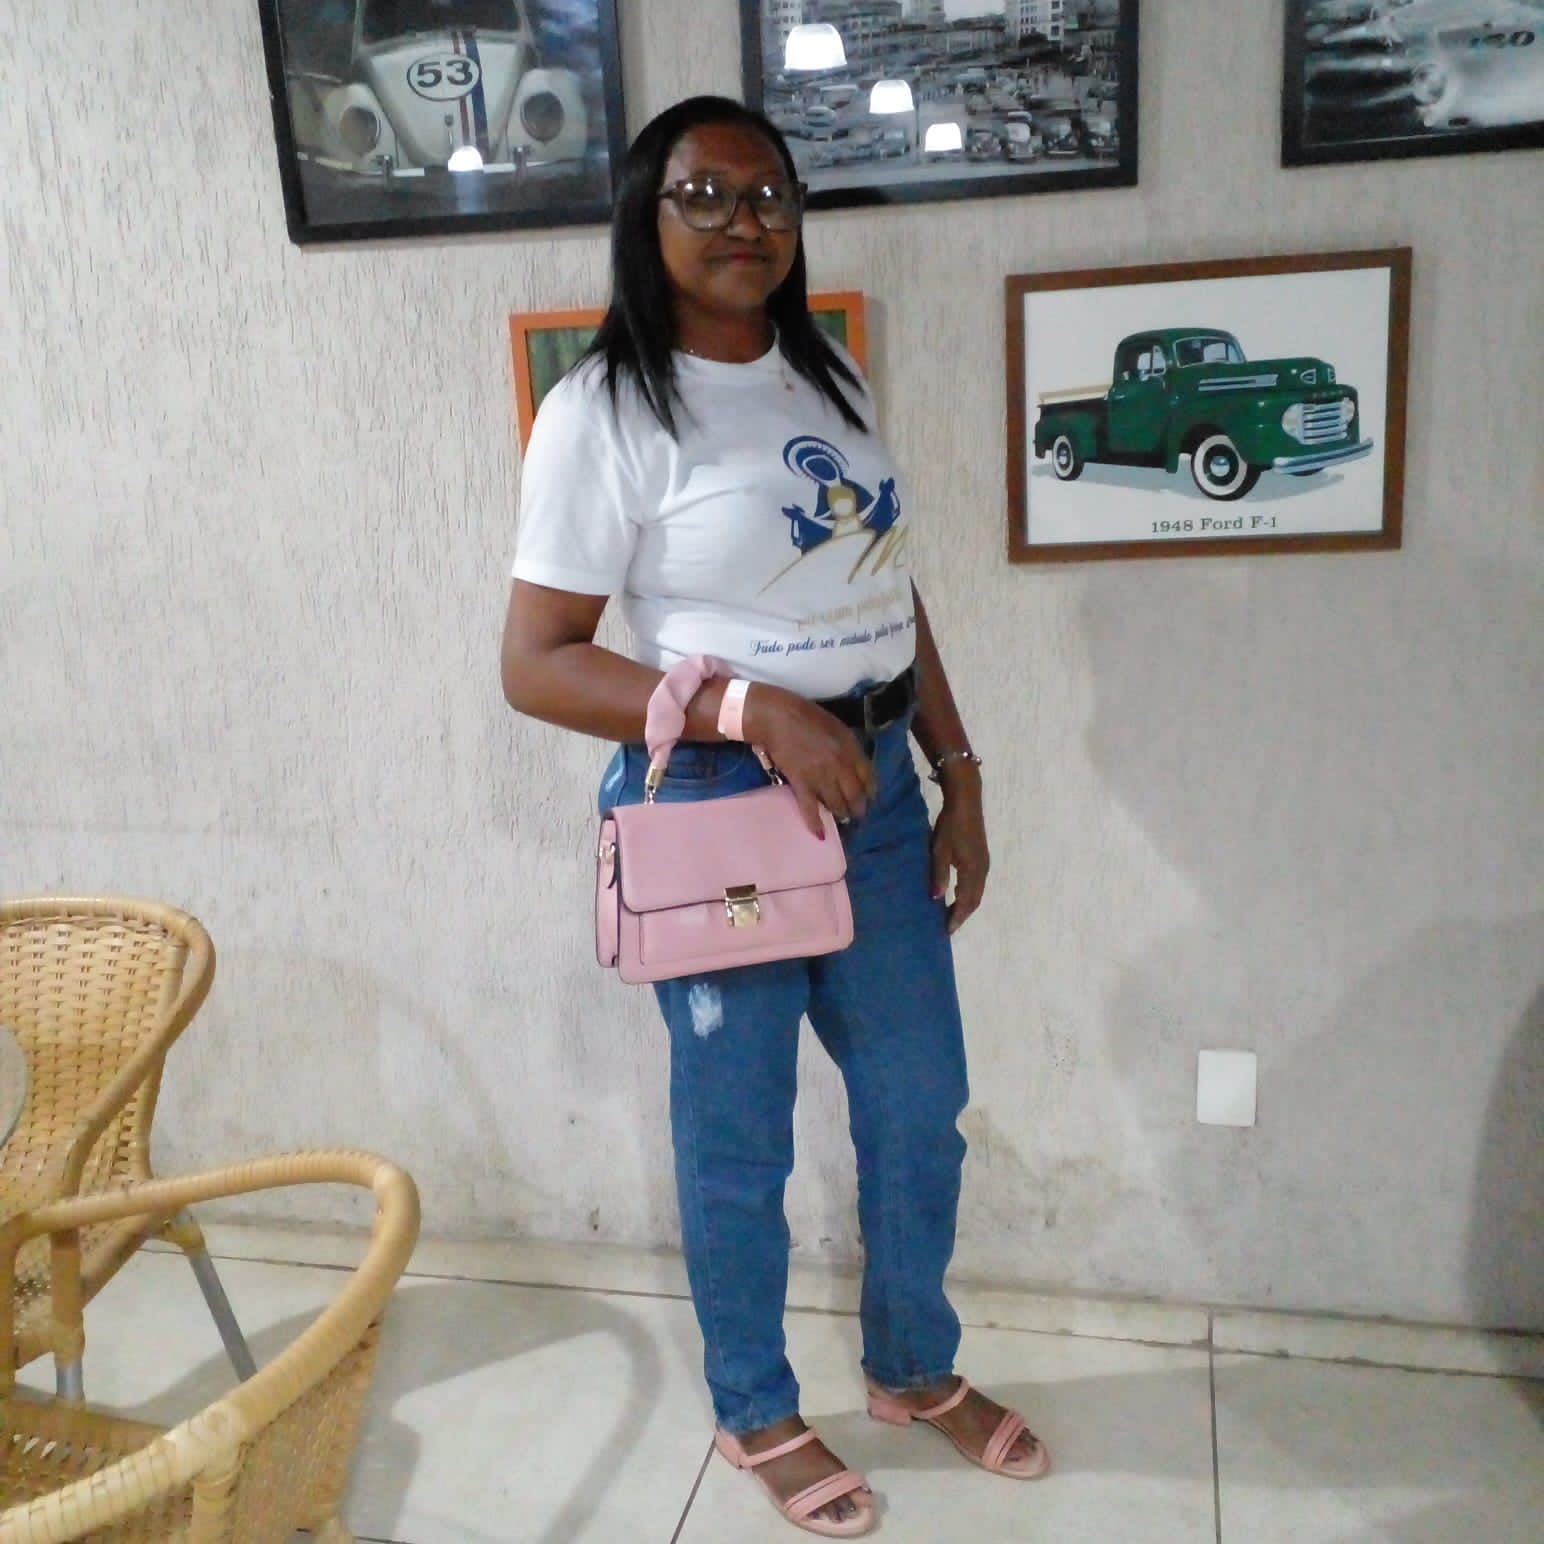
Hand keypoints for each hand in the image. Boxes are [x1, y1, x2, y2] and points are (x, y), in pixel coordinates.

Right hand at [740, 685, 877, 836]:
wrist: (777, 717)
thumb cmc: (807, 717)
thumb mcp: (837, 727)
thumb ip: (849, 747)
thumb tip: (854, 766)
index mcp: (851, 748)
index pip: (869, 777)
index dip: (870, 792)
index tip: (869, 799)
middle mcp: (840, 765)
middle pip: (855, 795)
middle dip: (858, 808)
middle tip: (856, 814)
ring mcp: (821, 776)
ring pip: (837, 804)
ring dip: (841, 814)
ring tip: (841, 818)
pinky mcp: (801, 783)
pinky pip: (810, 808)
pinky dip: (816, 823)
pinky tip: (821, 834)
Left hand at [930, 773, 987, 934]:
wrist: (966, 802)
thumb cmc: (951, 825)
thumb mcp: (940, 850)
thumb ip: (939, 875)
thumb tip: (937, 899)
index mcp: (972, 871)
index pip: (965, 901)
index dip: (957, 917)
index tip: (947, 931)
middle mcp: (982, 871)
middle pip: (974, 900)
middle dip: (962, 915)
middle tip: (949, 926)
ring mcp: (984, 864)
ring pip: (977, 892)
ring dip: (967, 905)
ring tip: (953, 914)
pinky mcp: (982, 857)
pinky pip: (978, 883)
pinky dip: (969, 894)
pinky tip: (959, 894)